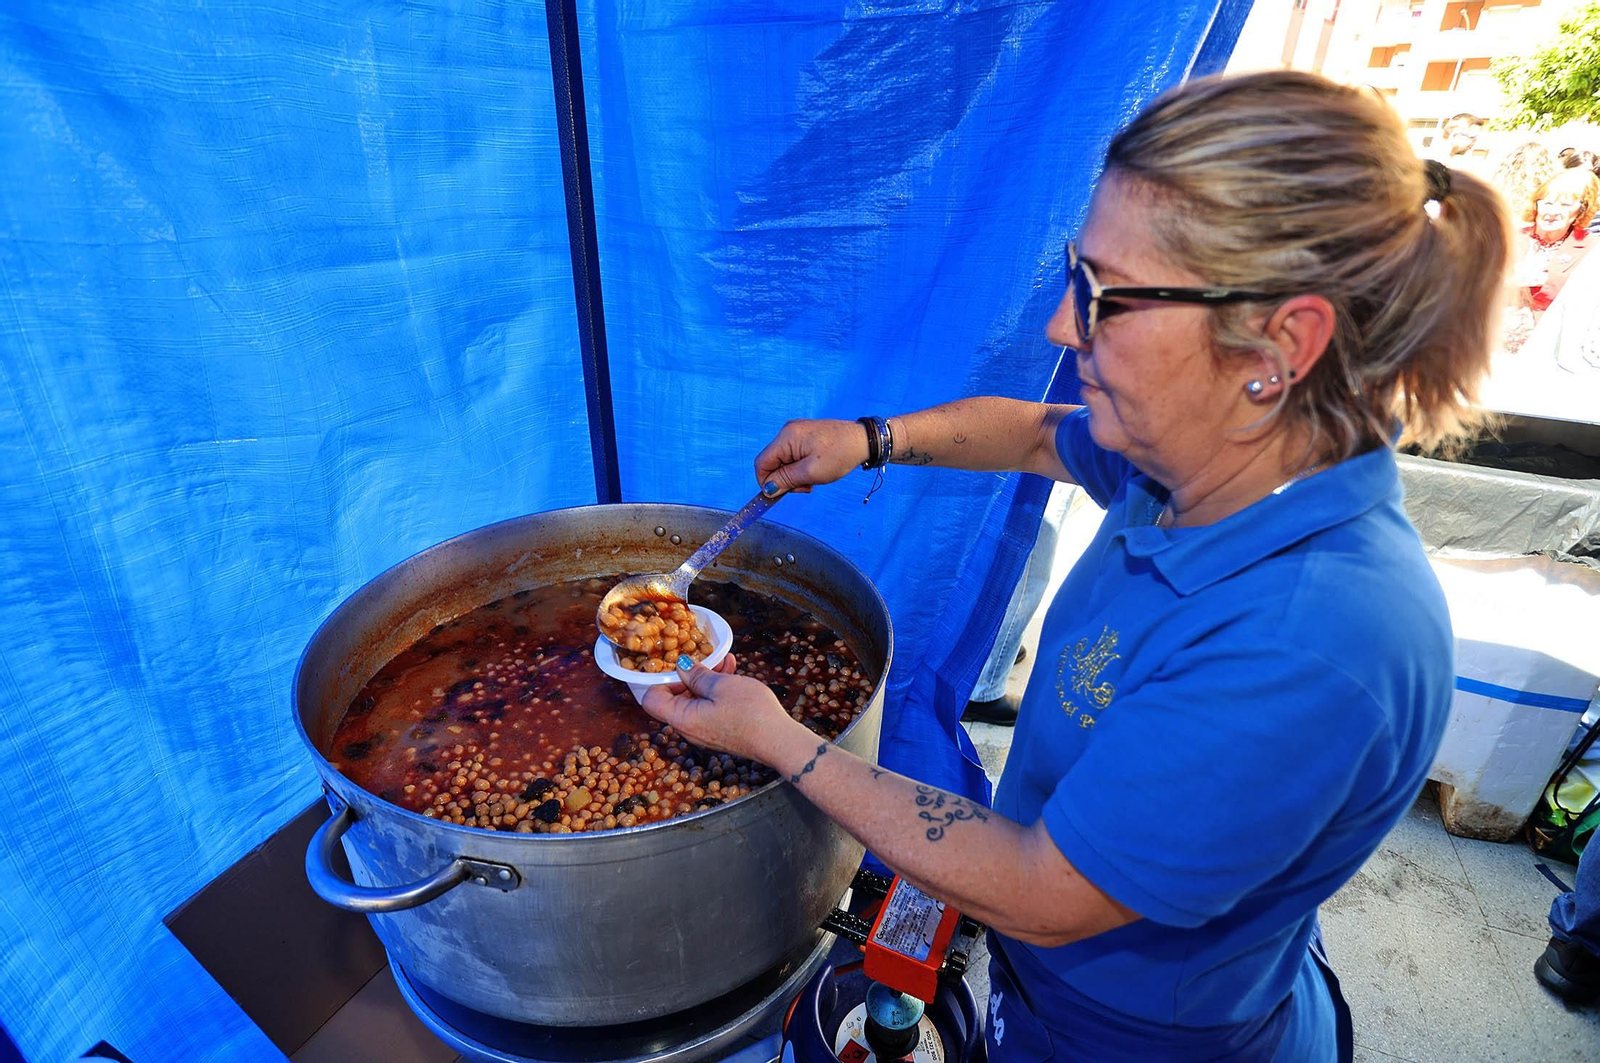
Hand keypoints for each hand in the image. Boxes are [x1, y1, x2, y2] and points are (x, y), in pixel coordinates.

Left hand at [639, 654, 804, 762]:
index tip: (673, 663)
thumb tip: (681, 667)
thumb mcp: (721, 685)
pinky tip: (732, 672)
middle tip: (704, 657)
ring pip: (696, 700)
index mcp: (682, 719)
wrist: (778, 740)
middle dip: (688, 674)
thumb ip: (697, 675)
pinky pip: (710, 708)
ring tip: (724, 660)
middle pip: (675, 699)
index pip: (652, 699)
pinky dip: (717, 690)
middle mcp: (689, 729)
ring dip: (706, 679)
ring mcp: (705, 732)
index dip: (659, 678)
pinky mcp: (720, 732)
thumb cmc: (750, 712)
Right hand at [754, 419, 869, 493]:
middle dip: (784, 479)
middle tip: (805, 487)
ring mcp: (797, 432)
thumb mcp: (811, 473)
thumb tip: (767, 489)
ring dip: (794, 475)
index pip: (761, 463)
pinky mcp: (805, 435)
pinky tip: (815, 470)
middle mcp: (788, 431)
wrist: (863, 440)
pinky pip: (793, 455)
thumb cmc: (840, 454)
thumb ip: (786, 480)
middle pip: (772, 462)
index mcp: (786, 437)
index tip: (778, 495)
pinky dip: (800, 467)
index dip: (765, 482)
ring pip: (783, 460)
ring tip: (812, 479)